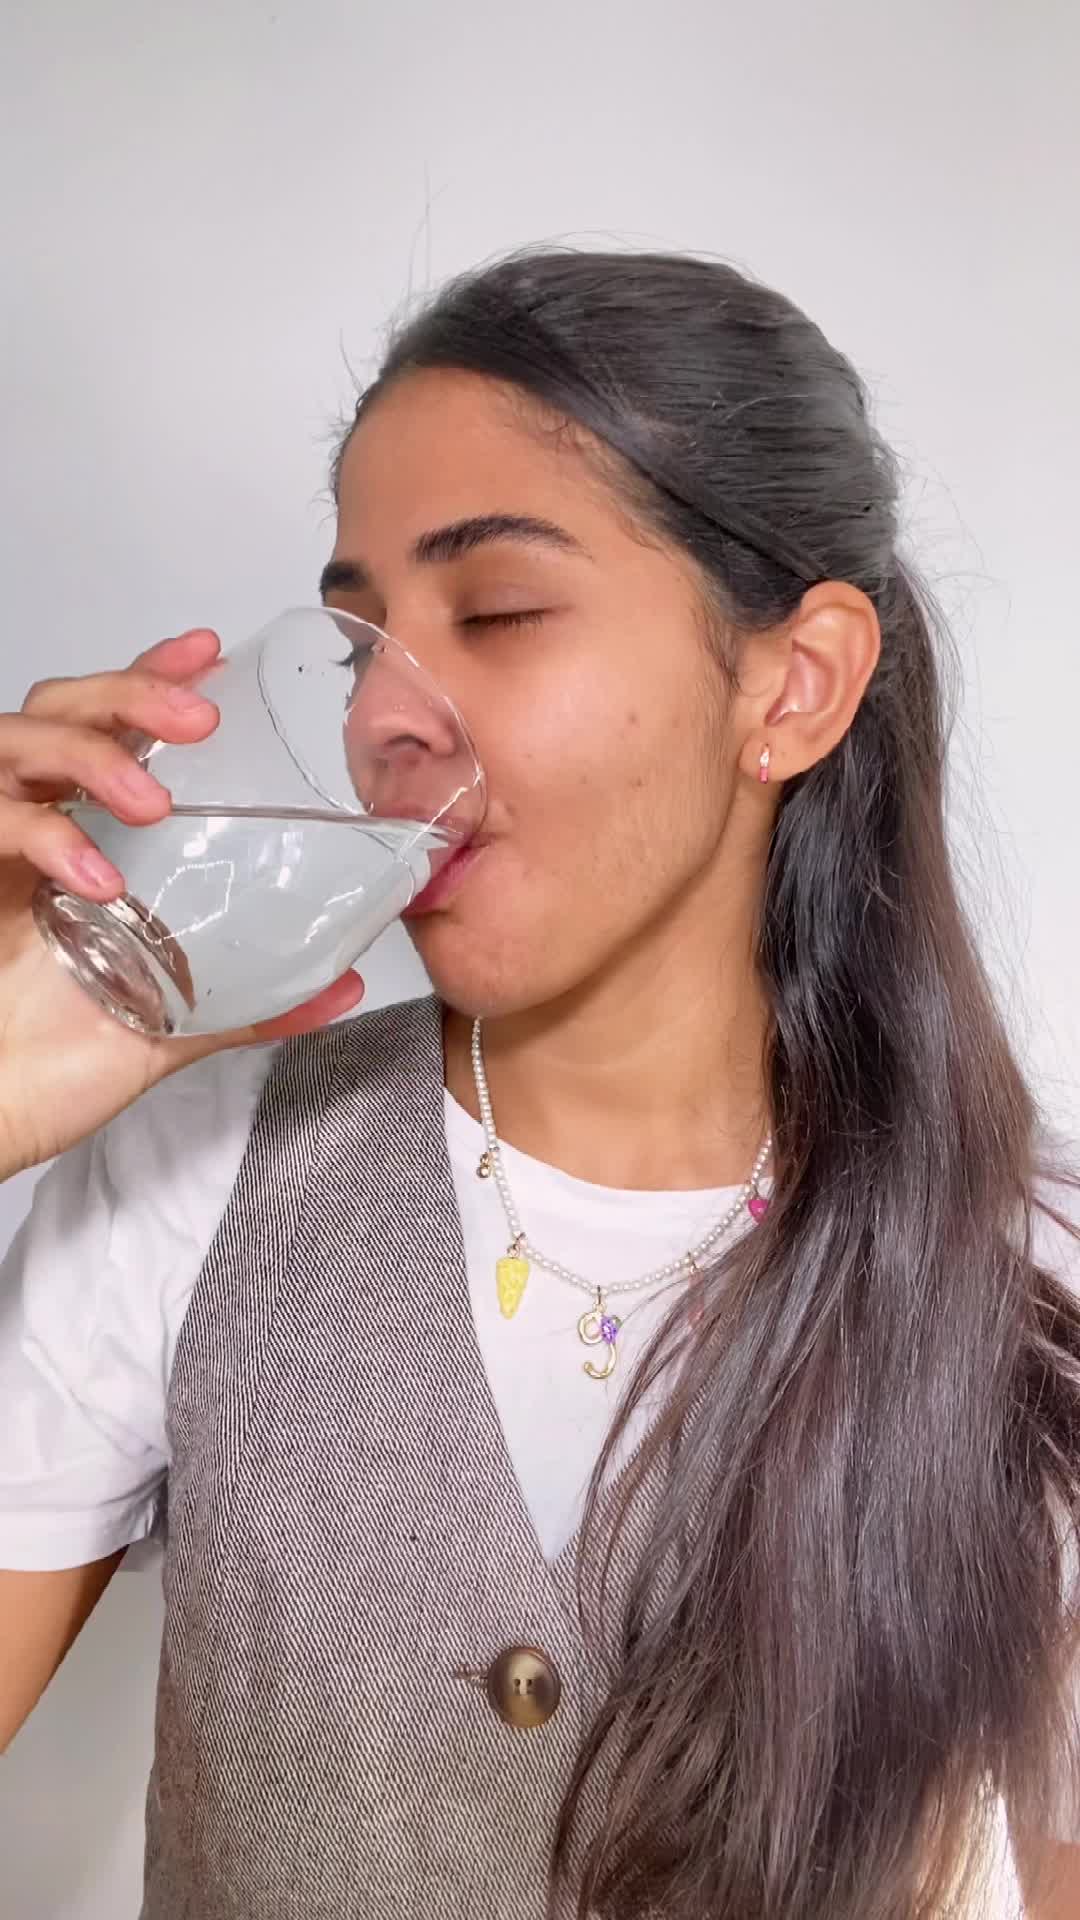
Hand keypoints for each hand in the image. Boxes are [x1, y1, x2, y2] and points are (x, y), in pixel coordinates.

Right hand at [0, 628, 363, 1179]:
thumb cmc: (51, 1068)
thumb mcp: (170, 1024)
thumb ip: (249, 998)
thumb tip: (343, 984)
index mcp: (78, 839)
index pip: (106, 725)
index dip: (151, 675)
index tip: (211, 652)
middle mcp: (26, 826)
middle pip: (60, 706)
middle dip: (131, 691)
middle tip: (200, 719)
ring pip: (17, 739)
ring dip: (92, 756)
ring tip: (154, 803)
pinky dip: (46, 836)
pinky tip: (98, 879)